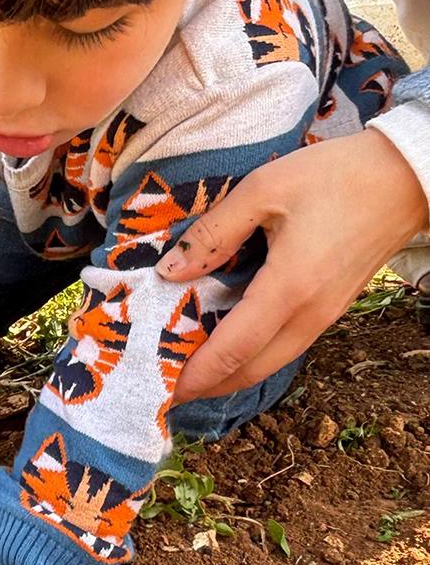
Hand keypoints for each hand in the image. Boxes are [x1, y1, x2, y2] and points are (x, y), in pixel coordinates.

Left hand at [157, 131, 429, 402]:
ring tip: (192, 372)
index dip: (195, 374)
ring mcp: (326, 315)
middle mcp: (309, 314)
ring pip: (272, 363)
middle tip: (165, 389)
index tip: (160, 388)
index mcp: (289, 288)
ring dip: (231, 374)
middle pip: (251, 370)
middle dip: (208, 386)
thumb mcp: (263, 190)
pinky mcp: (333, 308)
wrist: (404, 177)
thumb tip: (169, 271)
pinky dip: (253, 356)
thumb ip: (213, 233)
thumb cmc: (335, 176)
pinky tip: (231, 345)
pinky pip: (287, 346)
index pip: (233, 350)